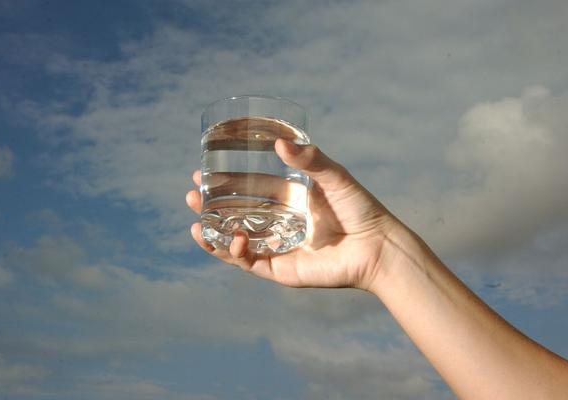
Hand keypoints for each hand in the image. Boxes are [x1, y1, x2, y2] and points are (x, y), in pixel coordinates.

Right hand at [185, 138, 399, 289]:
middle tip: (190, 196)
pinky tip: (228, 239)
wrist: (377, 247)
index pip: (250, 189)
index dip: (225, 183)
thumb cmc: (361, 209)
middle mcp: (280, 223)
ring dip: (214, 232)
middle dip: (211, 207)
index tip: (201, 173)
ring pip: (237, 241)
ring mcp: (279, 247)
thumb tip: (278, 144)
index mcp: (290, 200)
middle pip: (237, 215)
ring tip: (196, 222)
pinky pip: (251, 263)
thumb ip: (309, 160)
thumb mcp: (335, 177)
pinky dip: (235, 253)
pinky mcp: (282, 269)